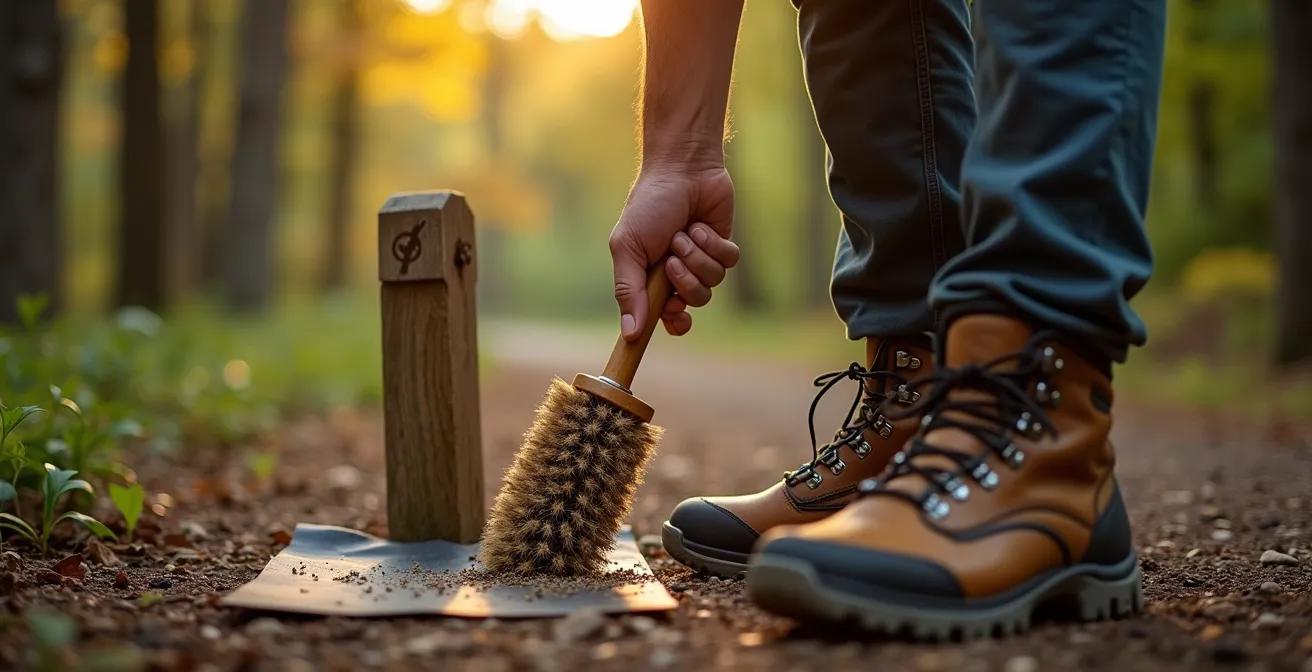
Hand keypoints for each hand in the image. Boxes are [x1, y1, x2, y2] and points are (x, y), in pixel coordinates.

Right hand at [609, 165, 738, 338]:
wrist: (680, 170)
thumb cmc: (649, 207)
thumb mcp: (628, 248)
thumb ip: (628, 291)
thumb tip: (630, 333)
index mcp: (650, 277)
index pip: (664, 315)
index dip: (674, 323)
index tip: (675, 318)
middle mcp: (677, 272)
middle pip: (691, 303)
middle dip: (684, 283)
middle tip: (672, 260)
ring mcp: (702, 259)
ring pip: (711, 284)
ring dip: (697, 258)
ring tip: (685, 234)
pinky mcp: (723, 246)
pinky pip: (728, 262)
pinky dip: (713, 244)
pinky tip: (700, 226)